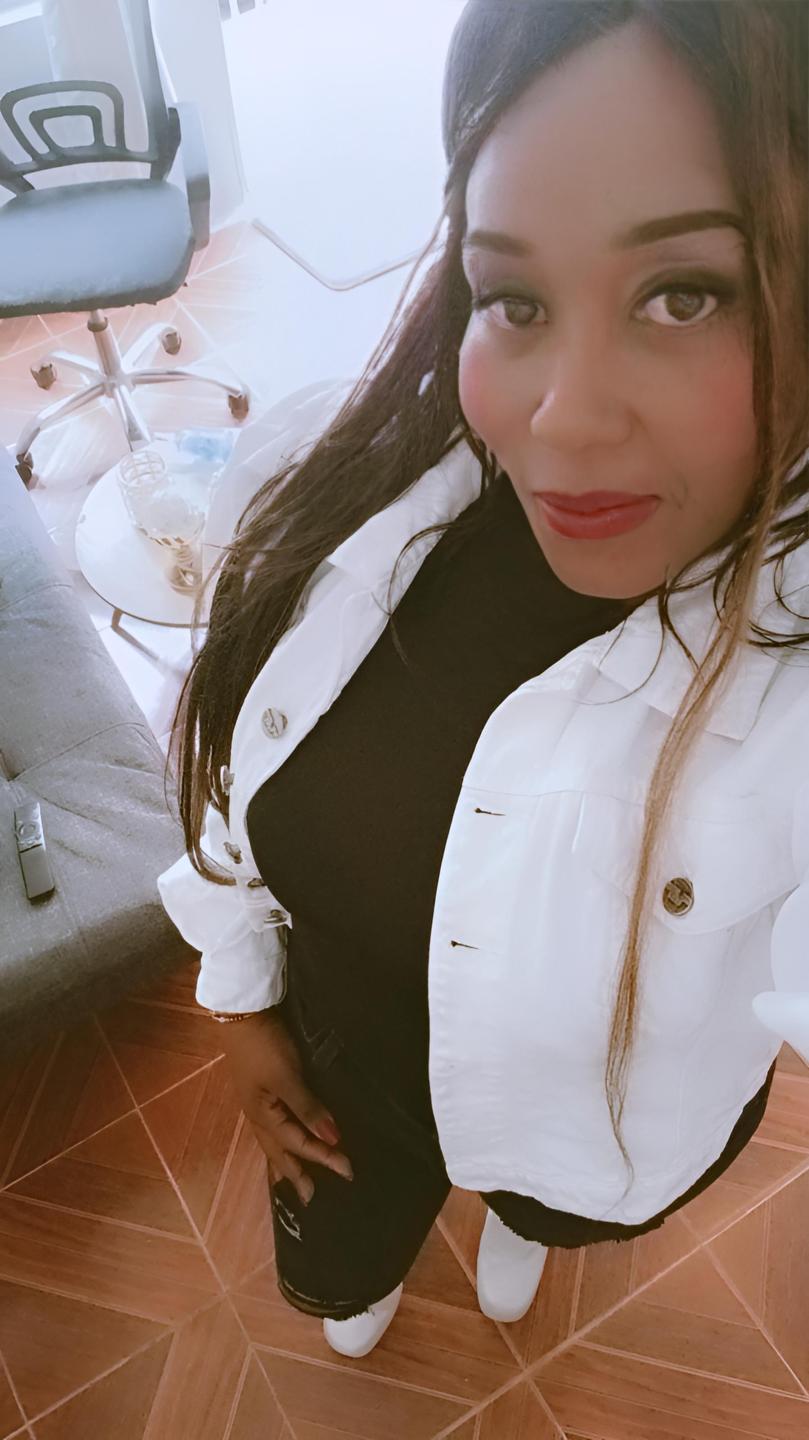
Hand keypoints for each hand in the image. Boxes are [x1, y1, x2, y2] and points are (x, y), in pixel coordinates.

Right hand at [218, 1008, 353, 1205]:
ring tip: (293, 1180)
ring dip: (287, 1160)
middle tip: (310, 1198)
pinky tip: (285, 1139)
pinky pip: (275, 1125)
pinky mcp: (263, 1088)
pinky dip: (283, 1140)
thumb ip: (308, 1108)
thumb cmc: (264, 1046)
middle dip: (295, 1174)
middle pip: (280, 1151)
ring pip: (275, 1140)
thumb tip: (332, 1139)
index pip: (299, 1144)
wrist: (241, 1012)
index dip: (324, 1157)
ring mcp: (259, 1101)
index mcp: (264, 1116)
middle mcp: (259, 1114)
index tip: (349, 1171)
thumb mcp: (287, 1077)